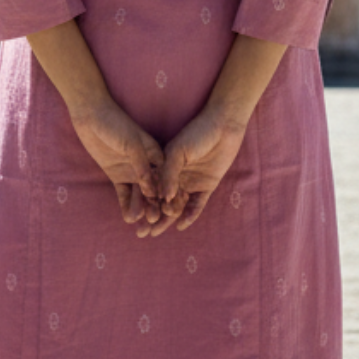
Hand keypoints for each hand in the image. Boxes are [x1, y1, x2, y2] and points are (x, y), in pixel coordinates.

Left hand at [69, 97, 164, 225]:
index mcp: (156, 155)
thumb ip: (141, 166)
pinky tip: (129, 218)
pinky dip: (127, 205)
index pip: (166, 178)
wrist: (92, 115)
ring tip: (142, 226)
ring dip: (142, 209)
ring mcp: (132, 171)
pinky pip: (124, 193)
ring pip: (140, 195)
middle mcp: (147, 165)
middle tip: (154, 223)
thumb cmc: (115, 124)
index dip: (170, 195)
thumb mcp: (131, 143)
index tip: (172, 211)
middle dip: (155, 207)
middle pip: (154, 190)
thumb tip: (152, 189)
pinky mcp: (117, 175)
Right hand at [140, 103, 246, 236]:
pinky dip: (190, 214)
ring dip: (168, 219)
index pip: (152, 188)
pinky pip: (197, 204)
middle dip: (153, 216)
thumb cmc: (197, 134)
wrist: (223, 126)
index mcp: (164, 166)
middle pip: (162, 200)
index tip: (135, 217)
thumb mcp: (178, 152)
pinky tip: (181, 225)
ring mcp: (191, 182)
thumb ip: (169, 175)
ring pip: (177, 205)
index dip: (143, 202)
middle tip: (143, 232)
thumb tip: (163, 199)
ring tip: (157, 232)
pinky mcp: (207, 186)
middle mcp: (176, 176)